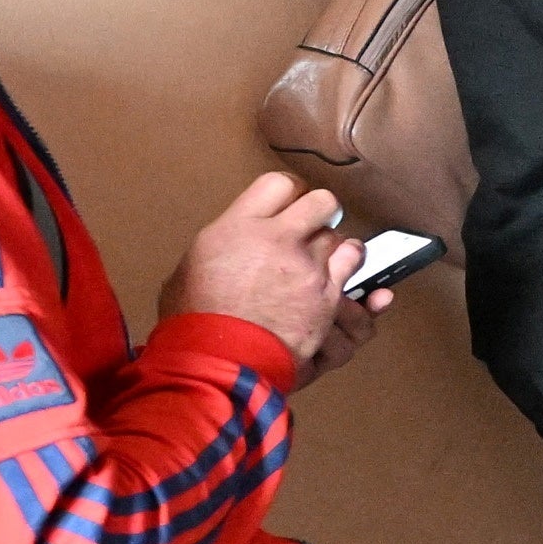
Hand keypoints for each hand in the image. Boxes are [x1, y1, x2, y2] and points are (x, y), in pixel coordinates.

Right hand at [168, 174, 374, 380]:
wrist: (219, 359)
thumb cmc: (194, 321)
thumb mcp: (188, 269)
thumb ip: (223, 246)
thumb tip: (235, 243)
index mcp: (238, 226)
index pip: (277, 184)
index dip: (288, 193)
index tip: (288, 205)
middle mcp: (278, 238)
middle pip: (320, 202)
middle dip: (320, 212)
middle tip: (313, 227)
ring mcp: (308, 267)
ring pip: (340, 236)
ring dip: (336, 246)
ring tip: (330, 257)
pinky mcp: (328, 296)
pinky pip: (354, 268)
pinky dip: (351, 270)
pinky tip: (343, 276)